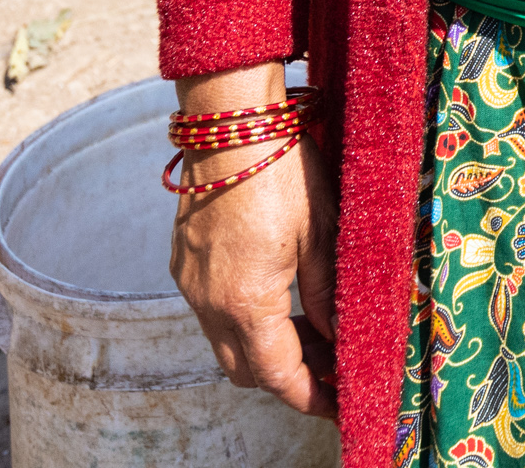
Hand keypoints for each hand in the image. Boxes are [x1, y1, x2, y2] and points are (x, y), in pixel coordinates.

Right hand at [170, 73, 338, 418]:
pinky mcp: (184, 261)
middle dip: (289, 376)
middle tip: (330, 364)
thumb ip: (327, 294)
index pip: (278, 376)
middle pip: (247, 371)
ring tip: (310, 329)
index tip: (338, 404)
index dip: (311, 397)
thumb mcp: (321, 235)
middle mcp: (208, 302)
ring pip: (226, 343)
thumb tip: (340, 338)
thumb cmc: (282, 170)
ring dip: (265, 347)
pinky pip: (211, 310)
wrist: (230, 121)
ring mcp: (190, 282)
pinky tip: (277, 296)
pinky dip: (243, 318)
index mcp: (247, 303)